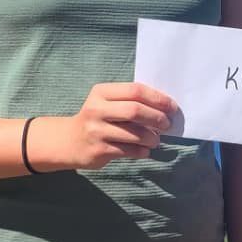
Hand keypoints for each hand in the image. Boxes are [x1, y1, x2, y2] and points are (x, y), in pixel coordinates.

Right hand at [32, 83, 175, 170]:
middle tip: (167, 125)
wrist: (69, 141)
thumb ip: (130, 101)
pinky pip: (129, 151)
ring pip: (134, 134)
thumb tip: (165, 107)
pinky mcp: (99, 150)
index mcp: (101, 92)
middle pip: (135, 111)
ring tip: (155, 140)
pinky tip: (144, 150)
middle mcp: (96, 110)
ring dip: (152, 138)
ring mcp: (96, 131)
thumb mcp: (107, 102)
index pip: (135, 90)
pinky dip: (142, 151)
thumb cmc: (97, 119)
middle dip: (156, 118)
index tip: (172, 107)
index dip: (157, 98)